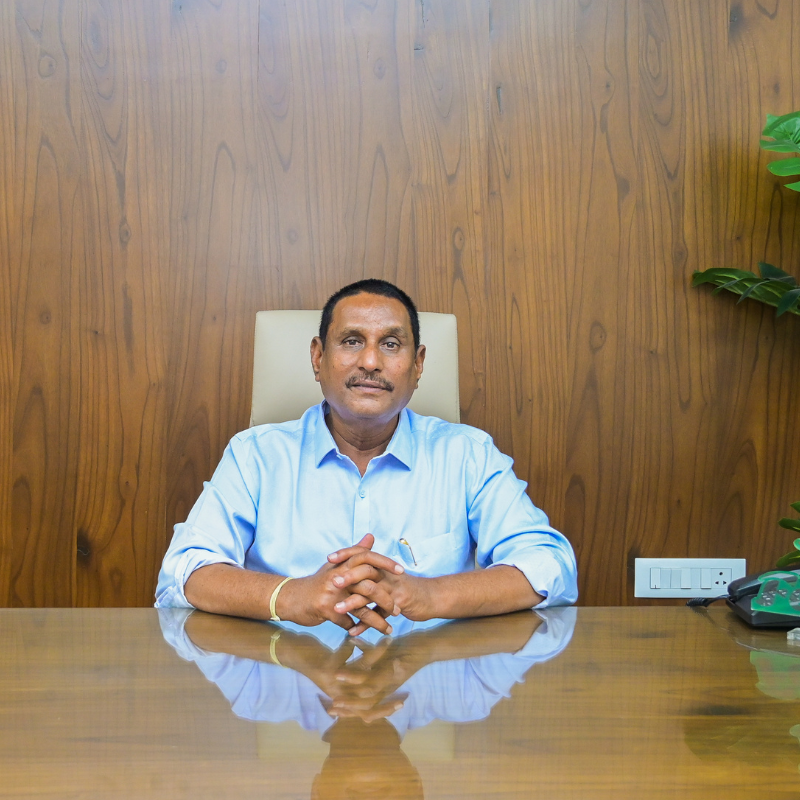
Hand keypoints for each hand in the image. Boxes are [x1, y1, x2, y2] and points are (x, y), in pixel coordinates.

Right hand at [280, 535, 404, 634]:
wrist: (290, 597)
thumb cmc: (317, 582)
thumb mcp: (335, 565)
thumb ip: (355, 551)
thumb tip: (371, 536)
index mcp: (342, 565)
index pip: (368, 558)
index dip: (386, 563)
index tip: (402, 571)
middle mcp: (338, 576)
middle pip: (369, 586)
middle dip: (386, 599)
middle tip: (398, 609)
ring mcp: (332, 593)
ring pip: (361, 608)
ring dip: (376, 621)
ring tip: (388, 629)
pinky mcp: (325, 609)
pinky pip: (346, 621)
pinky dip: (355, 628)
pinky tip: (361, 633)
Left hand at [326, 553, 433, 635]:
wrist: (432, 597)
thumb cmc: (407, 588)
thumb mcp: (390, 576)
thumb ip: (372, 571)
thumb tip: (353, 566)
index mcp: (382, 566)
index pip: (363, 555)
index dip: (347, 554)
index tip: (329, 558)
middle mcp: (387, 574)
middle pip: (365, 571)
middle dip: (347, 577)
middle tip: (330, 582)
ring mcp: (393, 589)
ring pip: (370, 593)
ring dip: (352, 602)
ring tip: (336, 609)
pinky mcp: (399, 603)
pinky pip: (379, 614)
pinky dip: (366, 624)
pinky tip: (353, 631)